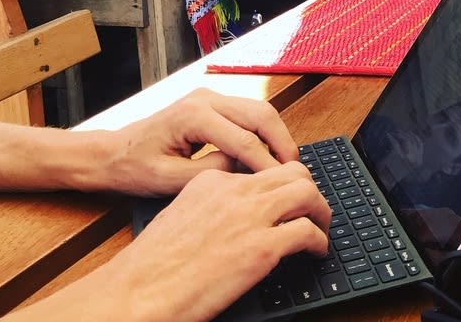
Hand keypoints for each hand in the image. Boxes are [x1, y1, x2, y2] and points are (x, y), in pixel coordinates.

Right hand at [76, 165, 329, 321]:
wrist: (139, 292)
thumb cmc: (153, 266)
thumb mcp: (181, 217)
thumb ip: (212, 207)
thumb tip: (236, 217)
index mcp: (213, 182)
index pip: (262, 168)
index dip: (281, 183)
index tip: (288, 199)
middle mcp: (234, 192)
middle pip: (292, 172)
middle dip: (309, 189)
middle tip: (313, 209)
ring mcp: (250, 217)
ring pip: (307, 194)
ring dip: (321, 211)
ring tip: (321, 228)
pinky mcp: (262, 248)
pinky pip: (308, 233)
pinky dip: (319, 242)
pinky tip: (315, 253)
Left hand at [101, 88, 300, 196]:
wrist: (112, 152)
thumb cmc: (134, 168)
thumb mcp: (170, 181)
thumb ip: (211, 174)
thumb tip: (244, 170)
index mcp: (193, 116)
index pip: (244, 140)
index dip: (267, 164)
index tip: (283, 186)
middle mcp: (205, 98)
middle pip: (260, 114)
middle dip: (282, 143)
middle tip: (295, 173)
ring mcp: (210, 97)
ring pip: (259, 110)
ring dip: (276, 136)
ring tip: (286, 166)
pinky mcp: (212, 103)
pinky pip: (248, 113)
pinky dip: (263, 132)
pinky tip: (268, 156)